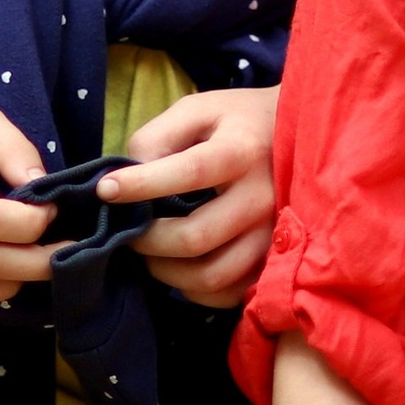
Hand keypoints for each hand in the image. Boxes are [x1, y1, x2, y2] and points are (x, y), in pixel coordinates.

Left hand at [103, 83, 279, 307]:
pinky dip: (196, 290)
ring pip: (212, 275)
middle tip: (129, 232)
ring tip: (152, 254)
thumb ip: (158, 137)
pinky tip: (183, 269)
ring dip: (167, 272)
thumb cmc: (237, 122)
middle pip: (196, 237)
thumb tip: (127, 177)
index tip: (106, 189)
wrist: (298, 136)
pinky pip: (230, 294)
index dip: (142, 185)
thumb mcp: (197, 110)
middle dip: (148, 240)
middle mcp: (262, 197)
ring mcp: (272, 235)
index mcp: (241, 151)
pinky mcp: (273, 261)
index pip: (189, 172)